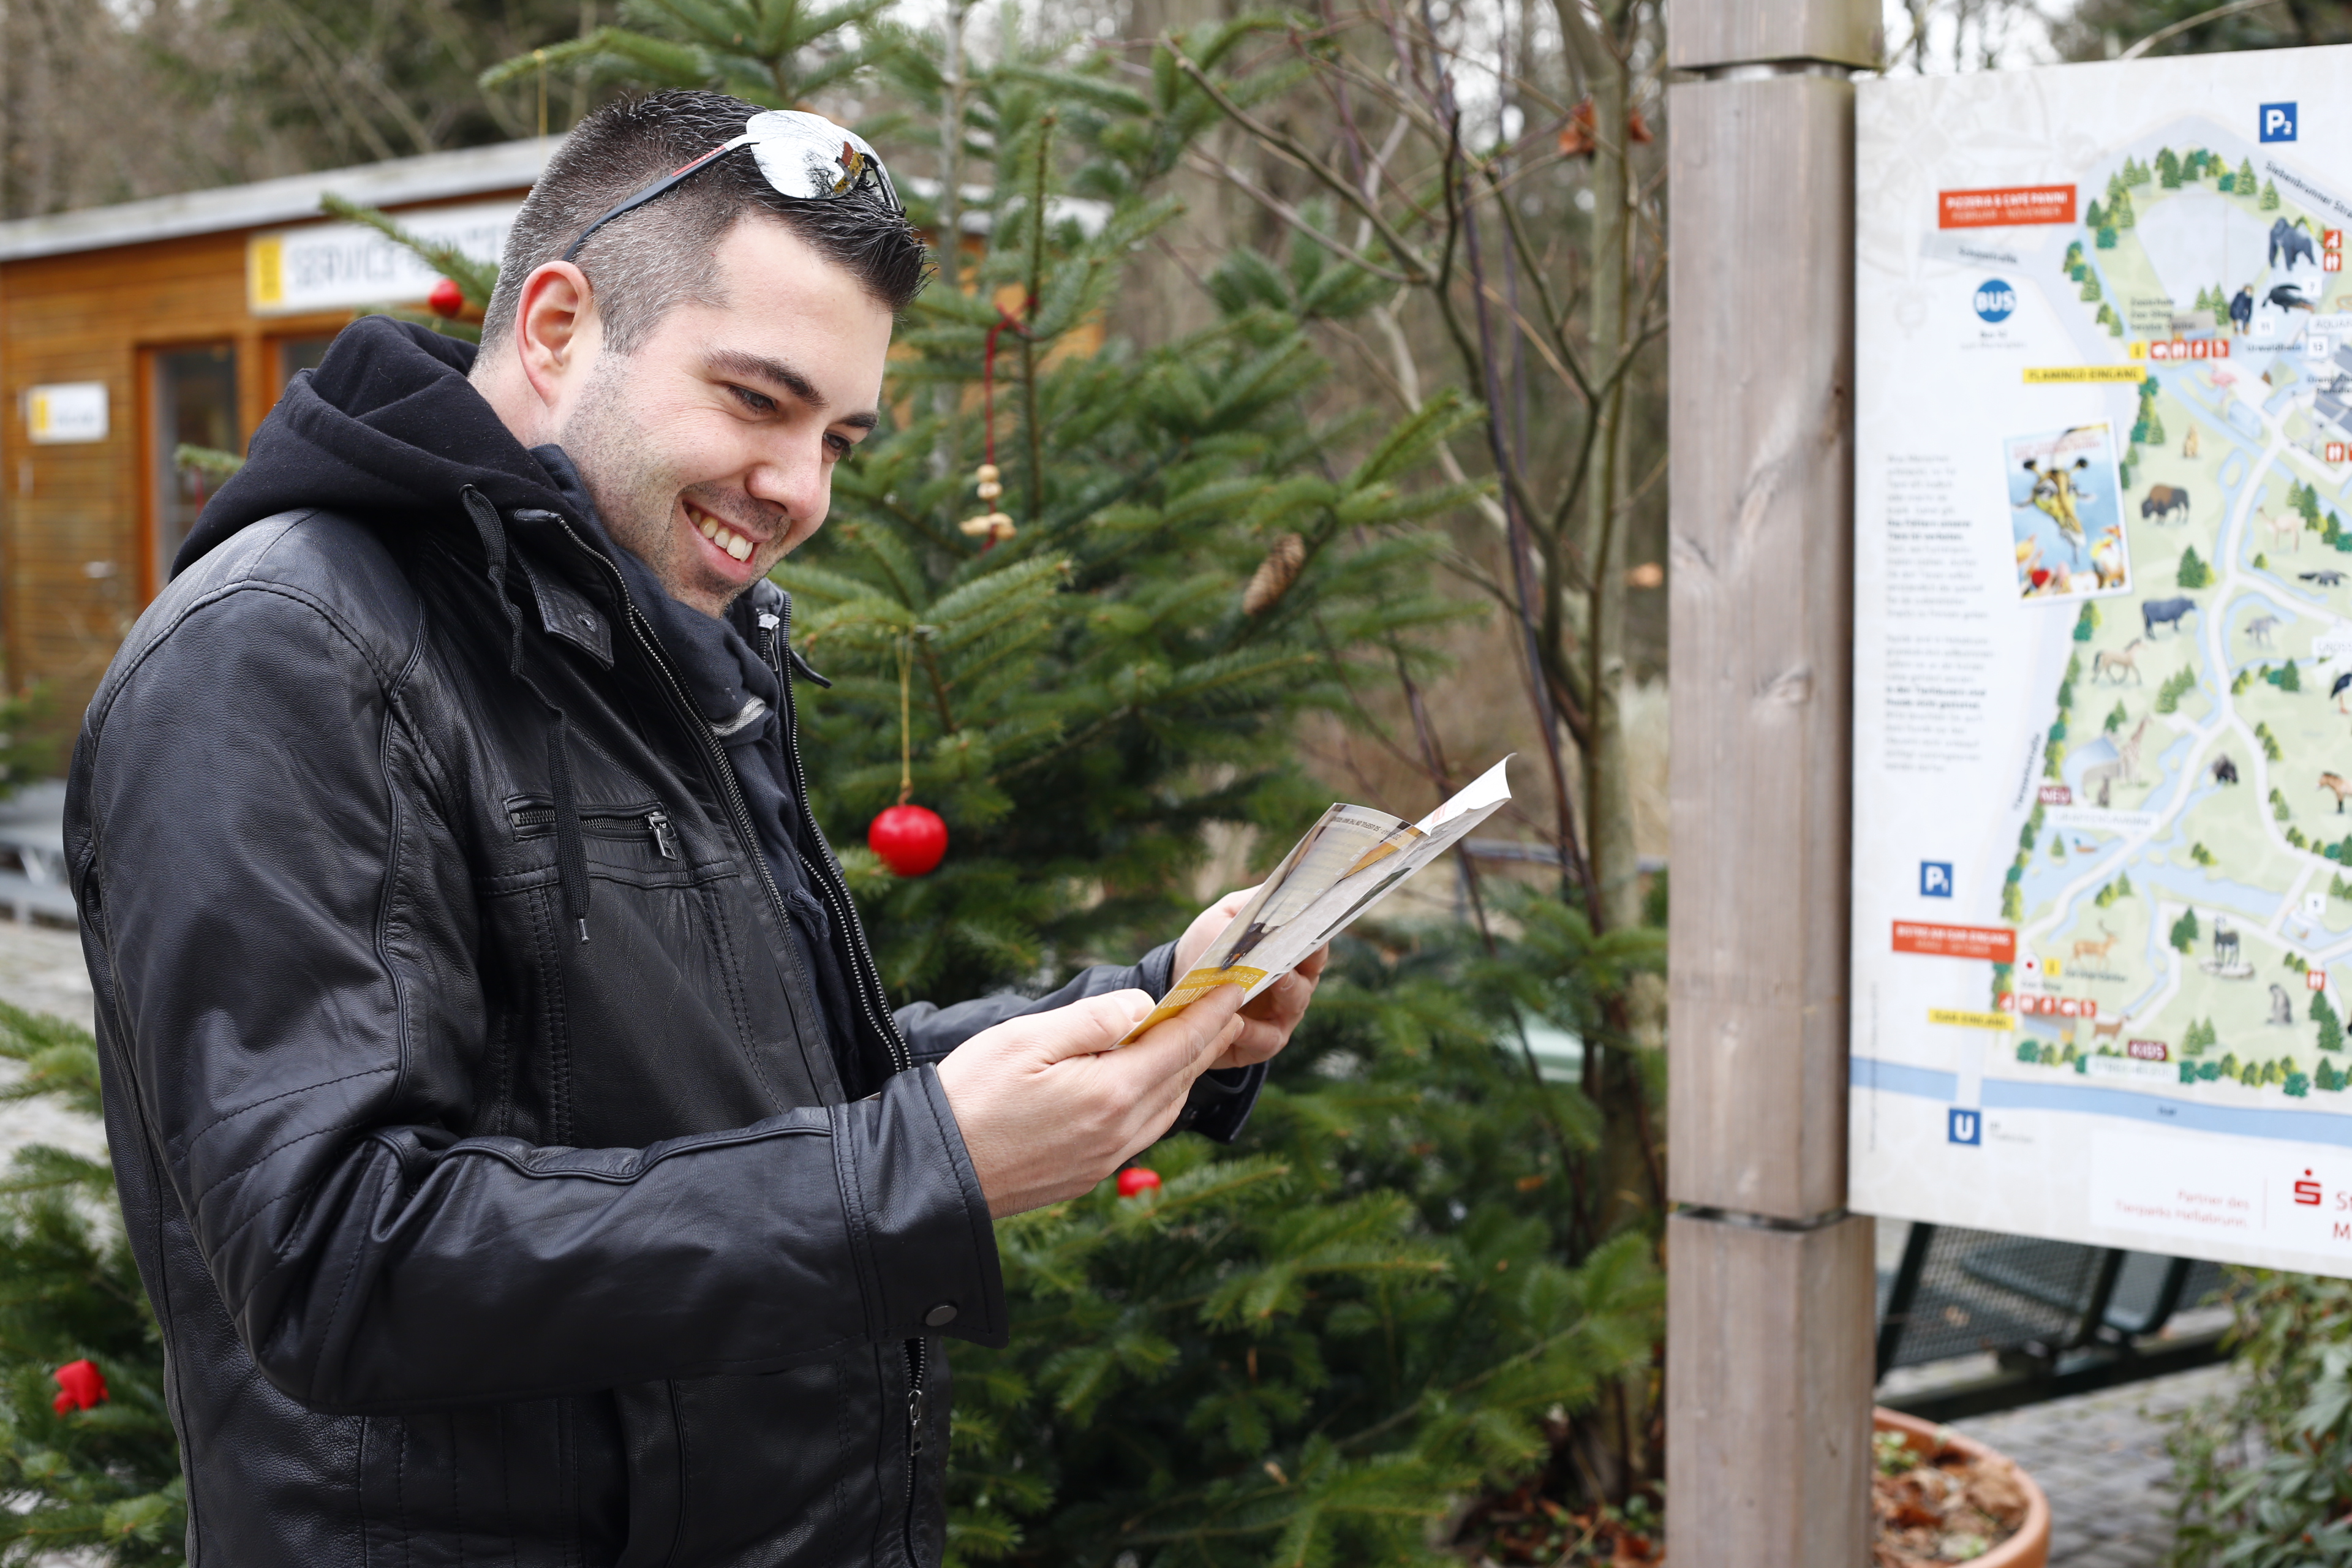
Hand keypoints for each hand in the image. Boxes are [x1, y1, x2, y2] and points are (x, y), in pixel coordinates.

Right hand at [936, 986, 1249, 1217]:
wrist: (933, 1174)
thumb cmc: (971, 1097)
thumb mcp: (1026, 1039)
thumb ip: (1092, 1020)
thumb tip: (1143, 1007)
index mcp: (1111, 1092)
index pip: (1180, 1043)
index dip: (1211, 1011)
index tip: (1234, 986)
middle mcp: (1120, 1131)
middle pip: (1181, 1075)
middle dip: (1208, 1038)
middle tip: (1227, 1007)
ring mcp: (1106, 1158)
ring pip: (1167, 1106)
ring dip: (1186, 1070)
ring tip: (1197, 1040)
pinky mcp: (1088, 1174)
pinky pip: (1143, 1131)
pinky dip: (1160, 1099)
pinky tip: (1151, 1084)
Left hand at [1171, 886, 1326, 1070]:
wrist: (1175, 987)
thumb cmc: (1208, 947)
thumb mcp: (1224, 917)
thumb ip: (1249, 906)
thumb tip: (1279, 889)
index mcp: (1289, 952)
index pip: (1315, 943)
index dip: (1316, 933)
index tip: (1311, 921)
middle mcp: (1294, 984)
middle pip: (1310, 974)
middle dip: (1302, 961)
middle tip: (1292, 949)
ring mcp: (1281, 1015)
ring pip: (1294, 1003)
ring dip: (1285, 992)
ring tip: (1273, 980)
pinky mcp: (1263, 1042)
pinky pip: (1267, 1039)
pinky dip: (1253, 1031)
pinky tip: (1237, 1022)